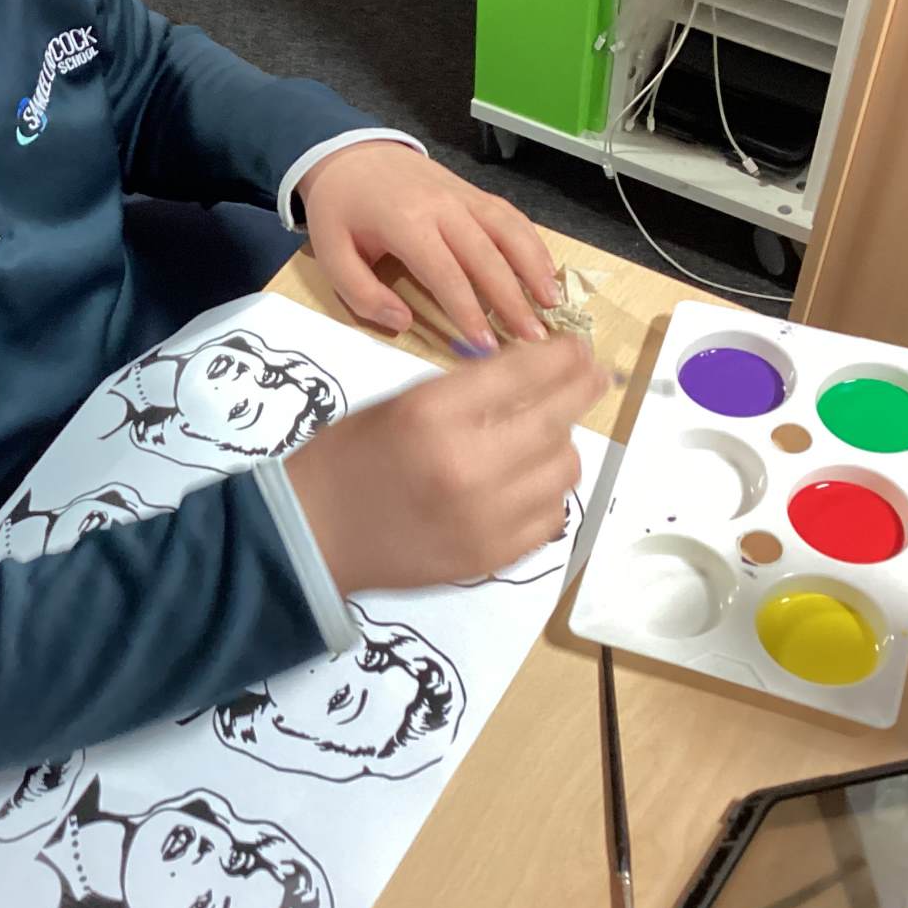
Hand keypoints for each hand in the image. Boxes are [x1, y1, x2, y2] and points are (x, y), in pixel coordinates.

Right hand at [283, 337, 605, 592]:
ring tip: (545, 438)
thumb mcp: (400, 403)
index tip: (581, 350)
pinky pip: (550, 518)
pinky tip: (529, 484)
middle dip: (581, 392)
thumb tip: (531, 376)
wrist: (313, 535)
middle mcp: (467, 465)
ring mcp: (484, 518)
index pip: (524, 374)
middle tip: (594, 379)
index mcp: (433, 415)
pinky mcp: (491, 557)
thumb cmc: (348, 459)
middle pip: (556, 421)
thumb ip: (465, 391)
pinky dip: (547, 494)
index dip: (564, 358)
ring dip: (561, 446)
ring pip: (562, 470)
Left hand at [297, 140, 560, 349]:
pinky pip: (511, 217)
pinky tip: (546, 272)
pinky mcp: (474, 192)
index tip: (485, 347)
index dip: (468, 311)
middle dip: (513, 300)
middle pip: (487, 256)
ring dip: (535, 269)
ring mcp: (463, 196)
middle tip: (532, 339)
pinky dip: (533, 244)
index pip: (446, 273)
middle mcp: (443, 206)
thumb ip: (362, 294)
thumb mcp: (331, 254)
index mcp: (405, 222)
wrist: (351, 153)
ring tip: (552, 306)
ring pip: (509, 231)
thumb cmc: (340, 208)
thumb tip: (403, 323)